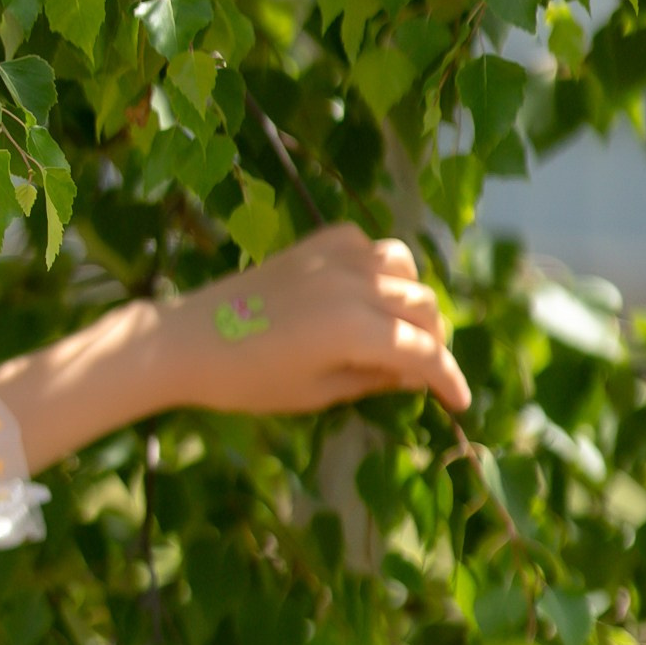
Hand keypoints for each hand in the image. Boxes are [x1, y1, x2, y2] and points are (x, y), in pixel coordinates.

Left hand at [0, 223, 468, 473]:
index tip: (460, 402)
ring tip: (396, 330)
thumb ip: (372, 379)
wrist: (185, 339)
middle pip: (424, 307)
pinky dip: (382, 268)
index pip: (424, 353)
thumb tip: (415, 373)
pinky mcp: (317, 242)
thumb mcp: (314, 393)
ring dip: (411, 300)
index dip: (448, 380)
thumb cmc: (245, 381)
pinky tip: (366, 293)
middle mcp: (355, 286)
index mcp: (355, 331)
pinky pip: (372, 245)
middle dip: (432, 341)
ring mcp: (337, 257)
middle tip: (421, 371)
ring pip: (406, 268)